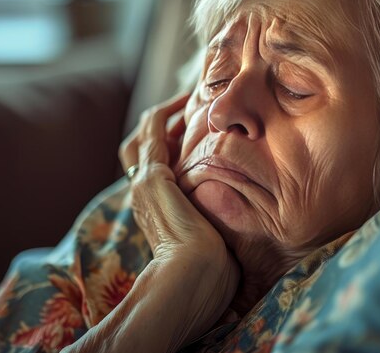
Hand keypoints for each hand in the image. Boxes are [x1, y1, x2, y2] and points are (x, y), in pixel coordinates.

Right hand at [65, 93, 238, 351]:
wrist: (192, 280)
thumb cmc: (209, 274)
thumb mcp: (210, 243)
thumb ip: (216, 227)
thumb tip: (243, 233)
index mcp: (155, 209)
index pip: (152, 168)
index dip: (165, 148)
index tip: (188, 133)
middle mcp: (144, 194)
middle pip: (136, 149)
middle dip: (156, 128)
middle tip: (181, 109)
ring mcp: (144, 183)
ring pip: (142, 136)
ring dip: (160, 115)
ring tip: (183, 99)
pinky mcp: (153, 175)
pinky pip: (153, 131)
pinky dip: (165, 113)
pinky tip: (185, 100)